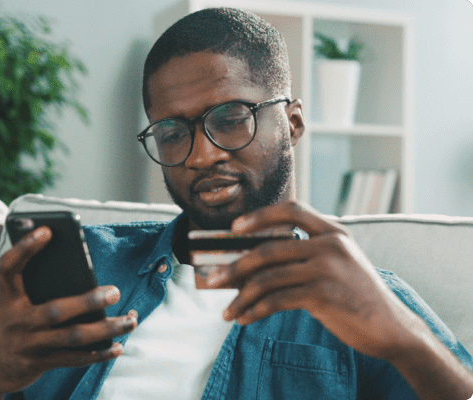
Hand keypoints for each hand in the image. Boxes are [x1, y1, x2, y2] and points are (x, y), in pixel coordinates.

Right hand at [0, 226, 136, 398]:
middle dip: (89, 301)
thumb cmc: (12, 322)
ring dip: (106, 329)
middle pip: (56, 310)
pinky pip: (74, 358)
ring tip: (130, 320)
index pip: (10, 268)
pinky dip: (99, 353)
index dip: (26, 248)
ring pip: (73, 336)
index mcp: (9, 297)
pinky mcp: (40, 363)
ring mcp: (29, 344)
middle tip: (116, 292)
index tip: (48, 230)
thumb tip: (83, 271)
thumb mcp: (14, 301)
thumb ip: (37, 285)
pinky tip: (118, 346)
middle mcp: (17, 320)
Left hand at [207, 201, 425, 360]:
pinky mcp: (323, 295)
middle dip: (234, 266)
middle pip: (268, 249)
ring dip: (240, 296)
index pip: (292, 210)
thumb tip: (253, 261)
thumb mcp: (338, 263)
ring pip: (267, 277)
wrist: (391, 327)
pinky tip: (244, 319)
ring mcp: (327, 269)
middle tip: (211, 279)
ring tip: (226, 311)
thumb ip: (305, 254)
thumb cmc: (356, 295)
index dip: (260, 216)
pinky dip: (255, 311)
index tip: (235, 228)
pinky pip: (277, 300)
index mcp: (333, 231)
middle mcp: (330, 245)